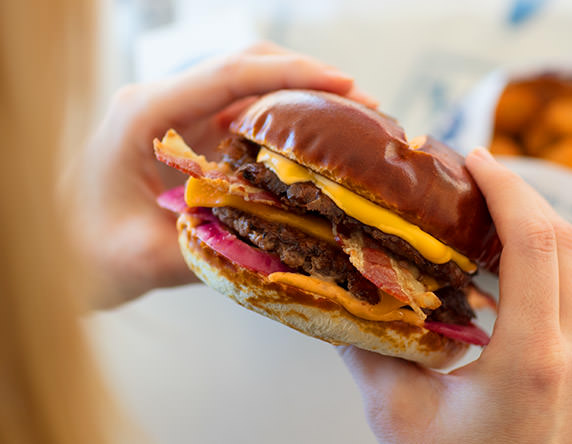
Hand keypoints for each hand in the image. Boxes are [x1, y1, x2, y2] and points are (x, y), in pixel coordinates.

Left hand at [72, 42, 376, 307]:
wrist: (59, 248)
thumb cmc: (84, 251)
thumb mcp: (141, 259)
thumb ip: (206, 249)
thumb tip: (277, 244)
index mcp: (144, 114)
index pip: (229, 75)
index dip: (292, 73)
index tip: (345, 83)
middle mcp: (163, 104)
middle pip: (246, 68)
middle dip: (308, 79)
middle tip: (362, 105)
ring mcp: (177, 118)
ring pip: (248, 89)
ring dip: (299, 99)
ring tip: (348, 123)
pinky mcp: (189, 137)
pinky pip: (242, 118)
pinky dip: (281, 125)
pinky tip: (310, 147)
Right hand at [338, 147, 571, 442]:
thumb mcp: (397, 416)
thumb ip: (365, 353)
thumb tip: (338, 304)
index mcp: (532, 359)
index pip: (536, 246)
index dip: (507, 190)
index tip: (474, 160)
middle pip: (566, 243)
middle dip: (521, 197)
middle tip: (474, 177)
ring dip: (531, 227)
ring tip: (482, 213)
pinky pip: (567, 290)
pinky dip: (537, 262)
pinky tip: (496, 268)